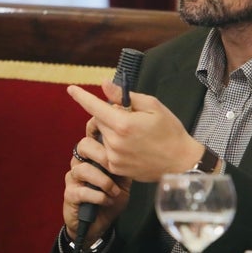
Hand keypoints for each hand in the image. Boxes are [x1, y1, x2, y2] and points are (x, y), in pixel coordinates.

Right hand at [62, 129, 130, 242]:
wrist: (98, 224)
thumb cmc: (110, 199)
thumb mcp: (124, 179)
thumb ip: (126, 163)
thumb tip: (136, 147)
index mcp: (92, 156)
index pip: (90, 134)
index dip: (97, 128)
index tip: (113, 132)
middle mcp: (80, 163)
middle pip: (83, 146)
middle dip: (102, 155)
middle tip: (116, 166)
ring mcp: (73, 179)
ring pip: (83, 169)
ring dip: (103, 181)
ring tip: (114, 191)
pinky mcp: (70, 195)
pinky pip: (82, 191)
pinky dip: (98, 196)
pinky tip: (107, 201)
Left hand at [67, 82, 204, 182]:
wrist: (180, 161)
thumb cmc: (170, 130)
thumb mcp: (153, 106)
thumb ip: (125, 96)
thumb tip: (104, 84)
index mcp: (123, 124)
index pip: (95, 107)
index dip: (81, 97)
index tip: (71, 89)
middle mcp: (114, 142)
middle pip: (98, 120)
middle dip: (108, 114)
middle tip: (129, 116)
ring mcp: (113, 157)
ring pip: (102, 135)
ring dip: (111, 130)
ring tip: (132, 134)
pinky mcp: (115, 168)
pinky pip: (105, 150)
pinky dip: (113, 144)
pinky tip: (131, 146)